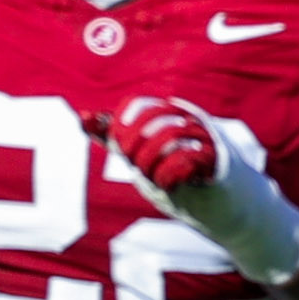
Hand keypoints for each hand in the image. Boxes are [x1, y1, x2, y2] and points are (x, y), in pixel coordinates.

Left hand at [89, 96, 220, 192]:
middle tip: (133, 163)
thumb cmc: (170, 169)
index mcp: (166, 112)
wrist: (213, 195)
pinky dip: (169, 174)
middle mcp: (186, 118)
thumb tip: (84, 116)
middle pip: (152, 117)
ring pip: (169, 135)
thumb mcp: (136, 151)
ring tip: (151, 178)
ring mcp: (202, 136)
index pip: (137, 103)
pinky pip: (187, 158)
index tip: (119, 145)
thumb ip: (111, 135)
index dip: (122, 122)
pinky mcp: (215, 158)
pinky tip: (167, 185)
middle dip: (134, 143)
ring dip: (151, 161)